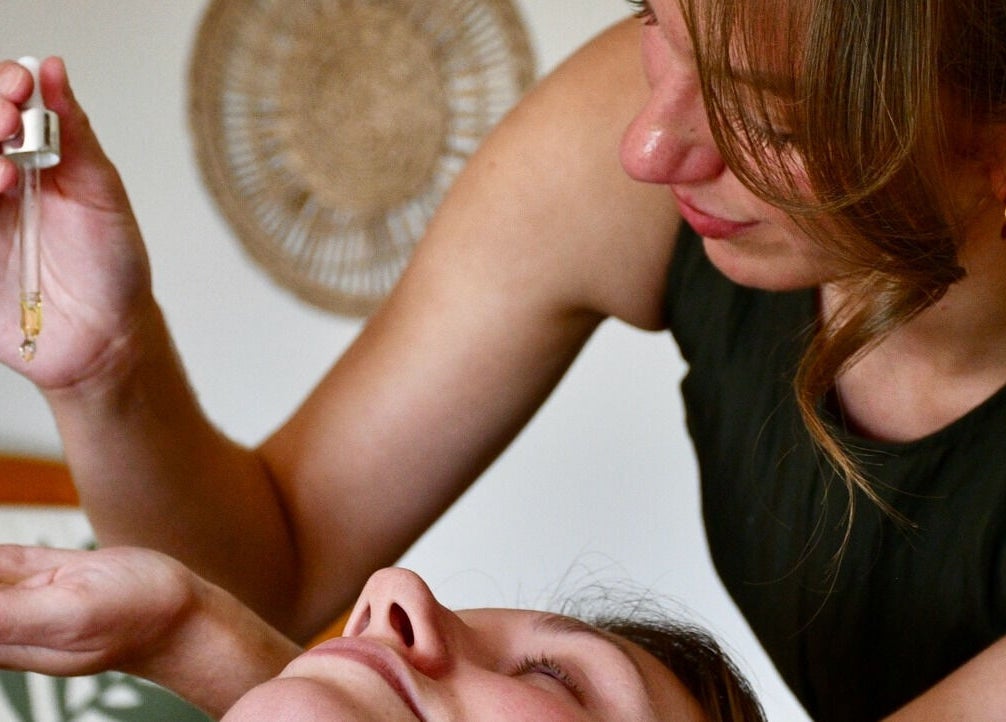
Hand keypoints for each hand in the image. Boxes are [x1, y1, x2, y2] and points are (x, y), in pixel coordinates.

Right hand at [0, 57, 153, 388]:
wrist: (105, 339)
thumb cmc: (112, 268)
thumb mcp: (103, 196)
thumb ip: (76, 136)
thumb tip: (55, 70)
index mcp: (37, 160)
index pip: (4, 105)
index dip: (5, 88)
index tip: (20, 90)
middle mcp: (1, 182)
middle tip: (7, 122)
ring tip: (4, 174)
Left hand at [0, 545, 195, 676]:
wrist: (185, 612)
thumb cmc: (139, 617)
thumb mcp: (68, 613)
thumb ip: (2, 612)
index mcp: (2, 640)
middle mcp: (4, 621)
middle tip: (16, 572)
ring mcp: (21, 595)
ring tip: (38, 569)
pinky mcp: (42, 574)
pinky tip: (1, 557)